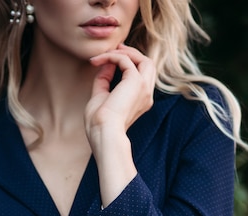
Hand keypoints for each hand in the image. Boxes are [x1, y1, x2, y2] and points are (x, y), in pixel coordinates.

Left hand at [84, 45, 155, 206]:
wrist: (103, 133)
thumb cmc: (99, 124)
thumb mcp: (100, 98)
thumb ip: (104, 80)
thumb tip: (106, 63)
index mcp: (141, 101)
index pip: (142, 76)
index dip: (129, 64)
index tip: (110, 60)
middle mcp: (146, 95)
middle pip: (148, 65)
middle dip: (132, 54)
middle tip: (114, 50)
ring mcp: (143, 88)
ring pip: (143, 59)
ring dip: (125, 53)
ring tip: (107, 53)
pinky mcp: (136, 82)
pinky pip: (126, 60)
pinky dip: (112, 56)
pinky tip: (99, 61)